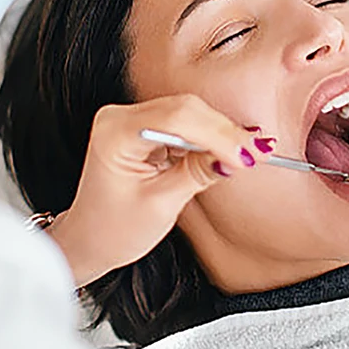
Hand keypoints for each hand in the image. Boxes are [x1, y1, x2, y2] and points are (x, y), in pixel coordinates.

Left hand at [47, 95, 271, 286]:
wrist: (89, 239)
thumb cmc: (113, 229)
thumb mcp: (160, 204)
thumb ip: (198, 173)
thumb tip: (238, 155)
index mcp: (115, 133)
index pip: (177, 119)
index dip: (218, 134)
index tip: (248, 155)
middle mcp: (120, 116)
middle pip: (186, 109)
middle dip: (224, 132)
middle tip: (259, 153)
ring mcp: (131, 118)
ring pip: (190, 112)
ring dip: (221, 133)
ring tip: (250, 153)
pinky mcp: (145, 125)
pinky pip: (185, 122)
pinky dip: (209, 136)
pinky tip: (230, 150)